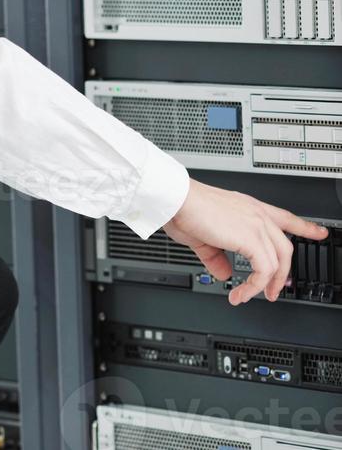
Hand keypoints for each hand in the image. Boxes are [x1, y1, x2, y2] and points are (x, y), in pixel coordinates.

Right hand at [163, 177, 328, 305]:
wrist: (177, 200)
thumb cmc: (185, 210)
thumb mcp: (203, 237)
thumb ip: (217, 256)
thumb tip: (224, 273)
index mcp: (248, 208)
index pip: (285, 217)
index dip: (304, 227)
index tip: (319, 232)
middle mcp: (257, 214)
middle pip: (286, 247)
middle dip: (283, 274)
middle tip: (274, 292)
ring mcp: (256, 225)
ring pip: (278, 261)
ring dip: (266, 285)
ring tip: (250, 297)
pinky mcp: (251, 237)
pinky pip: (264, 270)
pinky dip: (254, 286)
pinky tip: (241, 293)